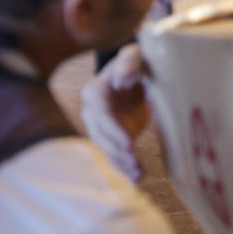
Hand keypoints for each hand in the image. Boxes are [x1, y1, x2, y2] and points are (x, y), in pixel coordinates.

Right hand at [79, 43, 152, 180]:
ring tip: (138, 173)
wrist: (140, 74)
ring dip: (121, 162)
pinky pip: (114, 154)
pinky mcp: (112, 137)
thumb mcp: (137, 55)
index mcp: (96, 91)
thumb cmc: (139, 61)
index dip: (112, 129)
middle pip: (101, 134)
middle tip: (134, 161)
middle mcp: (92, 111)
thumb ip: (130, 62)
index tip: (128, 142)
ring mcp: (101, 126)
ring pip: (107, 147)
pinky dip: (124, 166)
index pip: (100, 113)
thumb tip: (122, 75)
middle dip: (116, 150)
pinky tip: (137, 177)